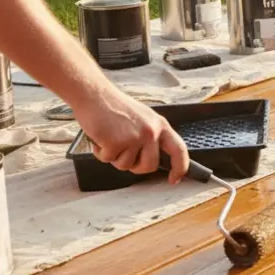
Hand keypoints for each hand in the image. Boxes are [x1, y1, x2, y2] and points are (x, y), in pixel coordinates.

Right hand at [73, 88, 190, 183]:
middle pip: (149, 166)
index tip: (174, 179)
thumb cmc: (115, 107)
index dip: (180, 167)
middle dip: (135, 166)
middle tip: (122, 153)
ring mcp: (135, 137)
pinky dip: (100, 152)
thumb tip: (153, 158)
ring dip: (114, 157)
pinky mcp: (117, 142)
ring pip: (125, 165)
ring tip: (109, 137)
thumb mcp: (143, 118)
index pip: (179, 150)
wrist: (94, 95)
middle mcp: (151, 132)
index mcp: (160, 125)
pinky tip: (100, 136)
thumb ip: (151, 136)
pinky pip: (107, 160)